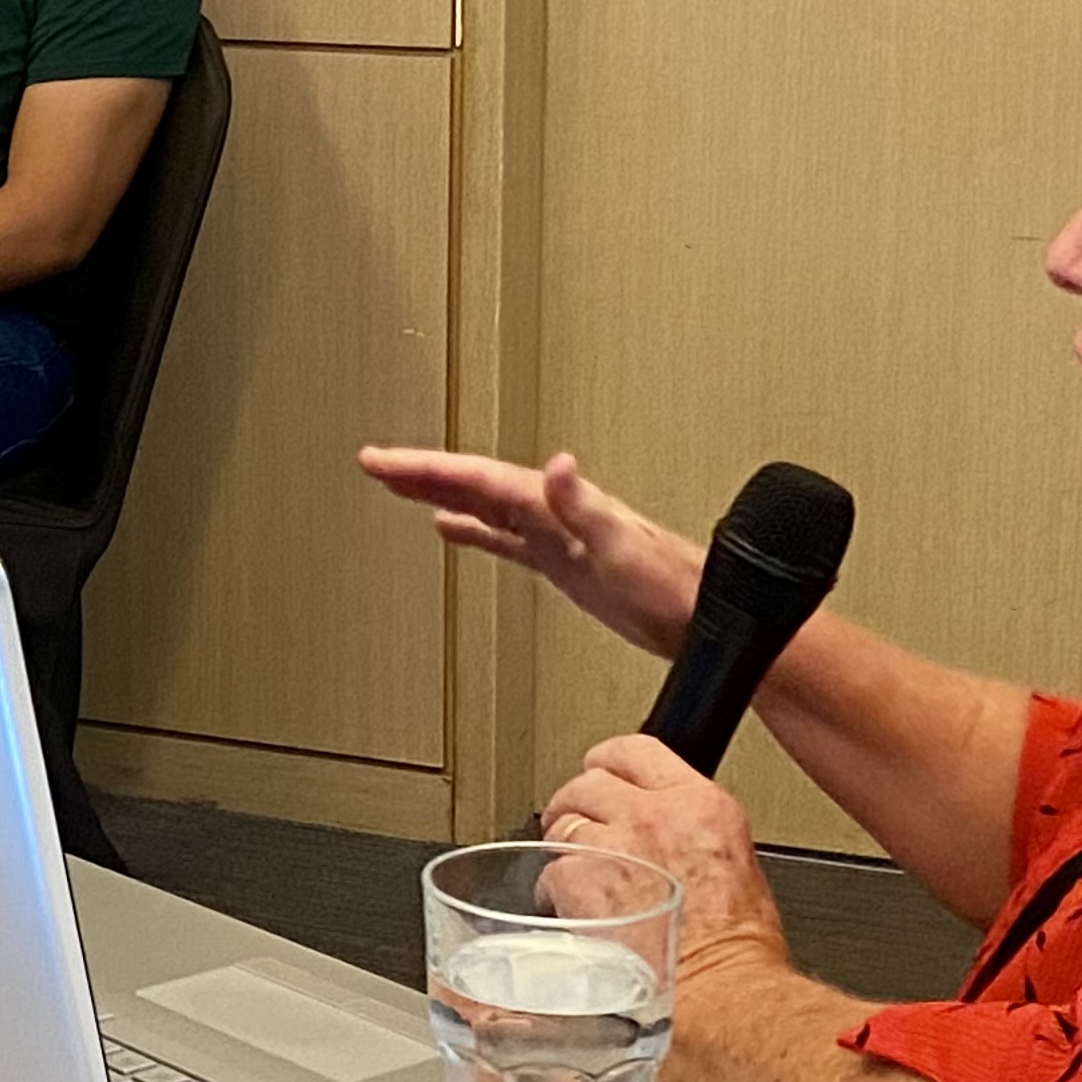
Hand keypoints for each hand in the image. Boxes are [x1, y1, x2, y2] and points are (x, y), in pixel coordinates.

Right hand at [355, 445, 702, 661]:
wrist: (708, 619)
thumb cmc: (675, 588)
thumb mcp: (623, 547)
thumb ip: (585, 508)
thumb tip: (558, 465)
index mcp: (558, 506)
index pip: (480, 479)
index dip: (430, 468)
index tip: (385, 461)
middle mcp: (555, 513)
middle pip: (475, 482)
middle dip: (422, 471)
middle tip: (373, 462)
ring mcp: (557, 536)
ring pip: (484, 504)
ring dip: (441, 491)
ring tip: (398, 484)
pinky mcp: (564, 562)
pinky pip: (503, 537)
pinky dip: (474, 530)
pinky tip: (453, 530)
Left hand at [537, 736, 789, 992]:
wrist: (723, 998)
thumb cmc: (737, 954)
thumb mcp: (735, 869)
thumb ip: (691, 838)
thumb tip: (665, 842)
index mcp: (700, 806)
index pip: (635, 751)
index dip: (607, 765)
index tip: (601, 778)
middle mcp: (655, 816)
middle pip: (587, 784)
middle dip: (578, 809)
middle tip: (581, 837)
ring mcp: (613, 845)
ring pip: (562, 825)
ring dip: (564, 852)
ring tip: (580, 885)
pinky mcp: (579, 880)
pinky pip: (550, 872)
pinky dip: (554, 894)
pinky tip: (571, 916)